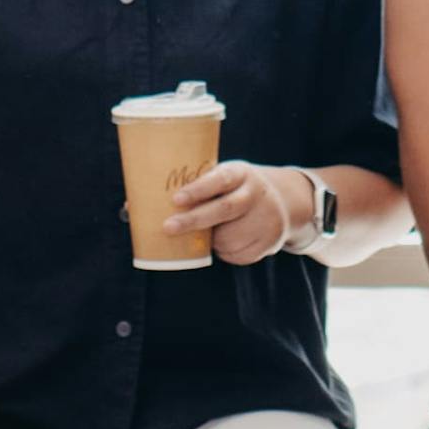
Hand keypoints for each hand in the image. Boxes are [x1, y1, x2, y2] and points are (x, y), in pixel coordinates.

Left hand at [169, 160, 307, 266]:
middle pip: (224, 210)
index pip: (220, 179)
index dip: (198, 190)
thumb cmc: (235, 190)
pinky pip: (237, 255)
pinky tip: (229, 240)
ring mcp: (267, 218)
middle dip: (193, 220)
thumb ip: (199, 188)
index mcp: (241, 173)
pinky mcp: (270, 242)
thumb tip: (144, 208)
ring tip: (211, 232)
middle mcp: (256, 193)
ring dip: (211, 240)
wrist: (283, 202)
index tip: (176, 199)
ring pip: (228, 238)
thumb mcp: (225, 178)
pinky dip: (225, 252)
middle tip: (168, 227)